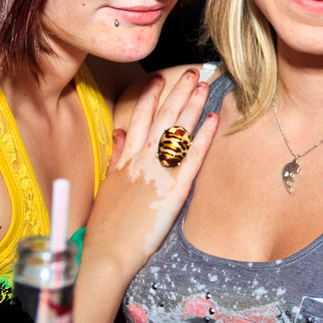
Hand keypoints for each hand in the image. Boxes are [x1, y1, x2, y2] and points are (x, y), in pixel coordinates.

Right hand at [82, 69, 217, 276]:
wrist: (109, 251)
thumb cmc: (108, 224)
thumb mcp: (108, 184)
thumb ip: (116, 156)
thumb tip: (120, 133)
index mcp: (126, 157)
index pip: (139, 117)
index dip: (151, 96)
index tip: (160, 78)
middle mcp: (142, 159)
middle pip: (163, 116)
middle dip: (178, 91)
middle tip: (191, 72)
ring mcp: (159, 172)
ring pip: (178, 130)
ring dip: (193, 105)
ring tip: (204, 85)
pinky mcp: (175, 189)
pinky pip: (193, 157)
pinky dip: (204, 136)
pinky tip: (215, 119)